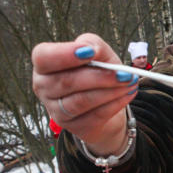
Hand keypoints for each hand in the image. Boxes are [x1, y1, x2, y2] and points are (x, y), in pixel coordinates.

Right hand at [32, 33, 137, 153]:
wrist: (104, 102)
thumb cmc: (96, 71)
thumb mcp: (98, 53)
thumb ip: (93, 45)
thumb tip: (91, 49)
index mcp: (45, 65)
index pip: (43, 57)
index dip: (64, 54)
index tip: (90, 52)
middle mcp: (44, 88)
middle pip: (66, 81)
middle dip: (99, 76)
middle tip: (124, 73)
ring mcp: (57, 110)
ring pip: (81, 101)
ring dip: (110, 91)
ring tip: (130, 82)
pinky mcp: (74, 126)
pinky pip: (95, 115)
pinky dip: (115, 104)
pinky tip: (128, 94)